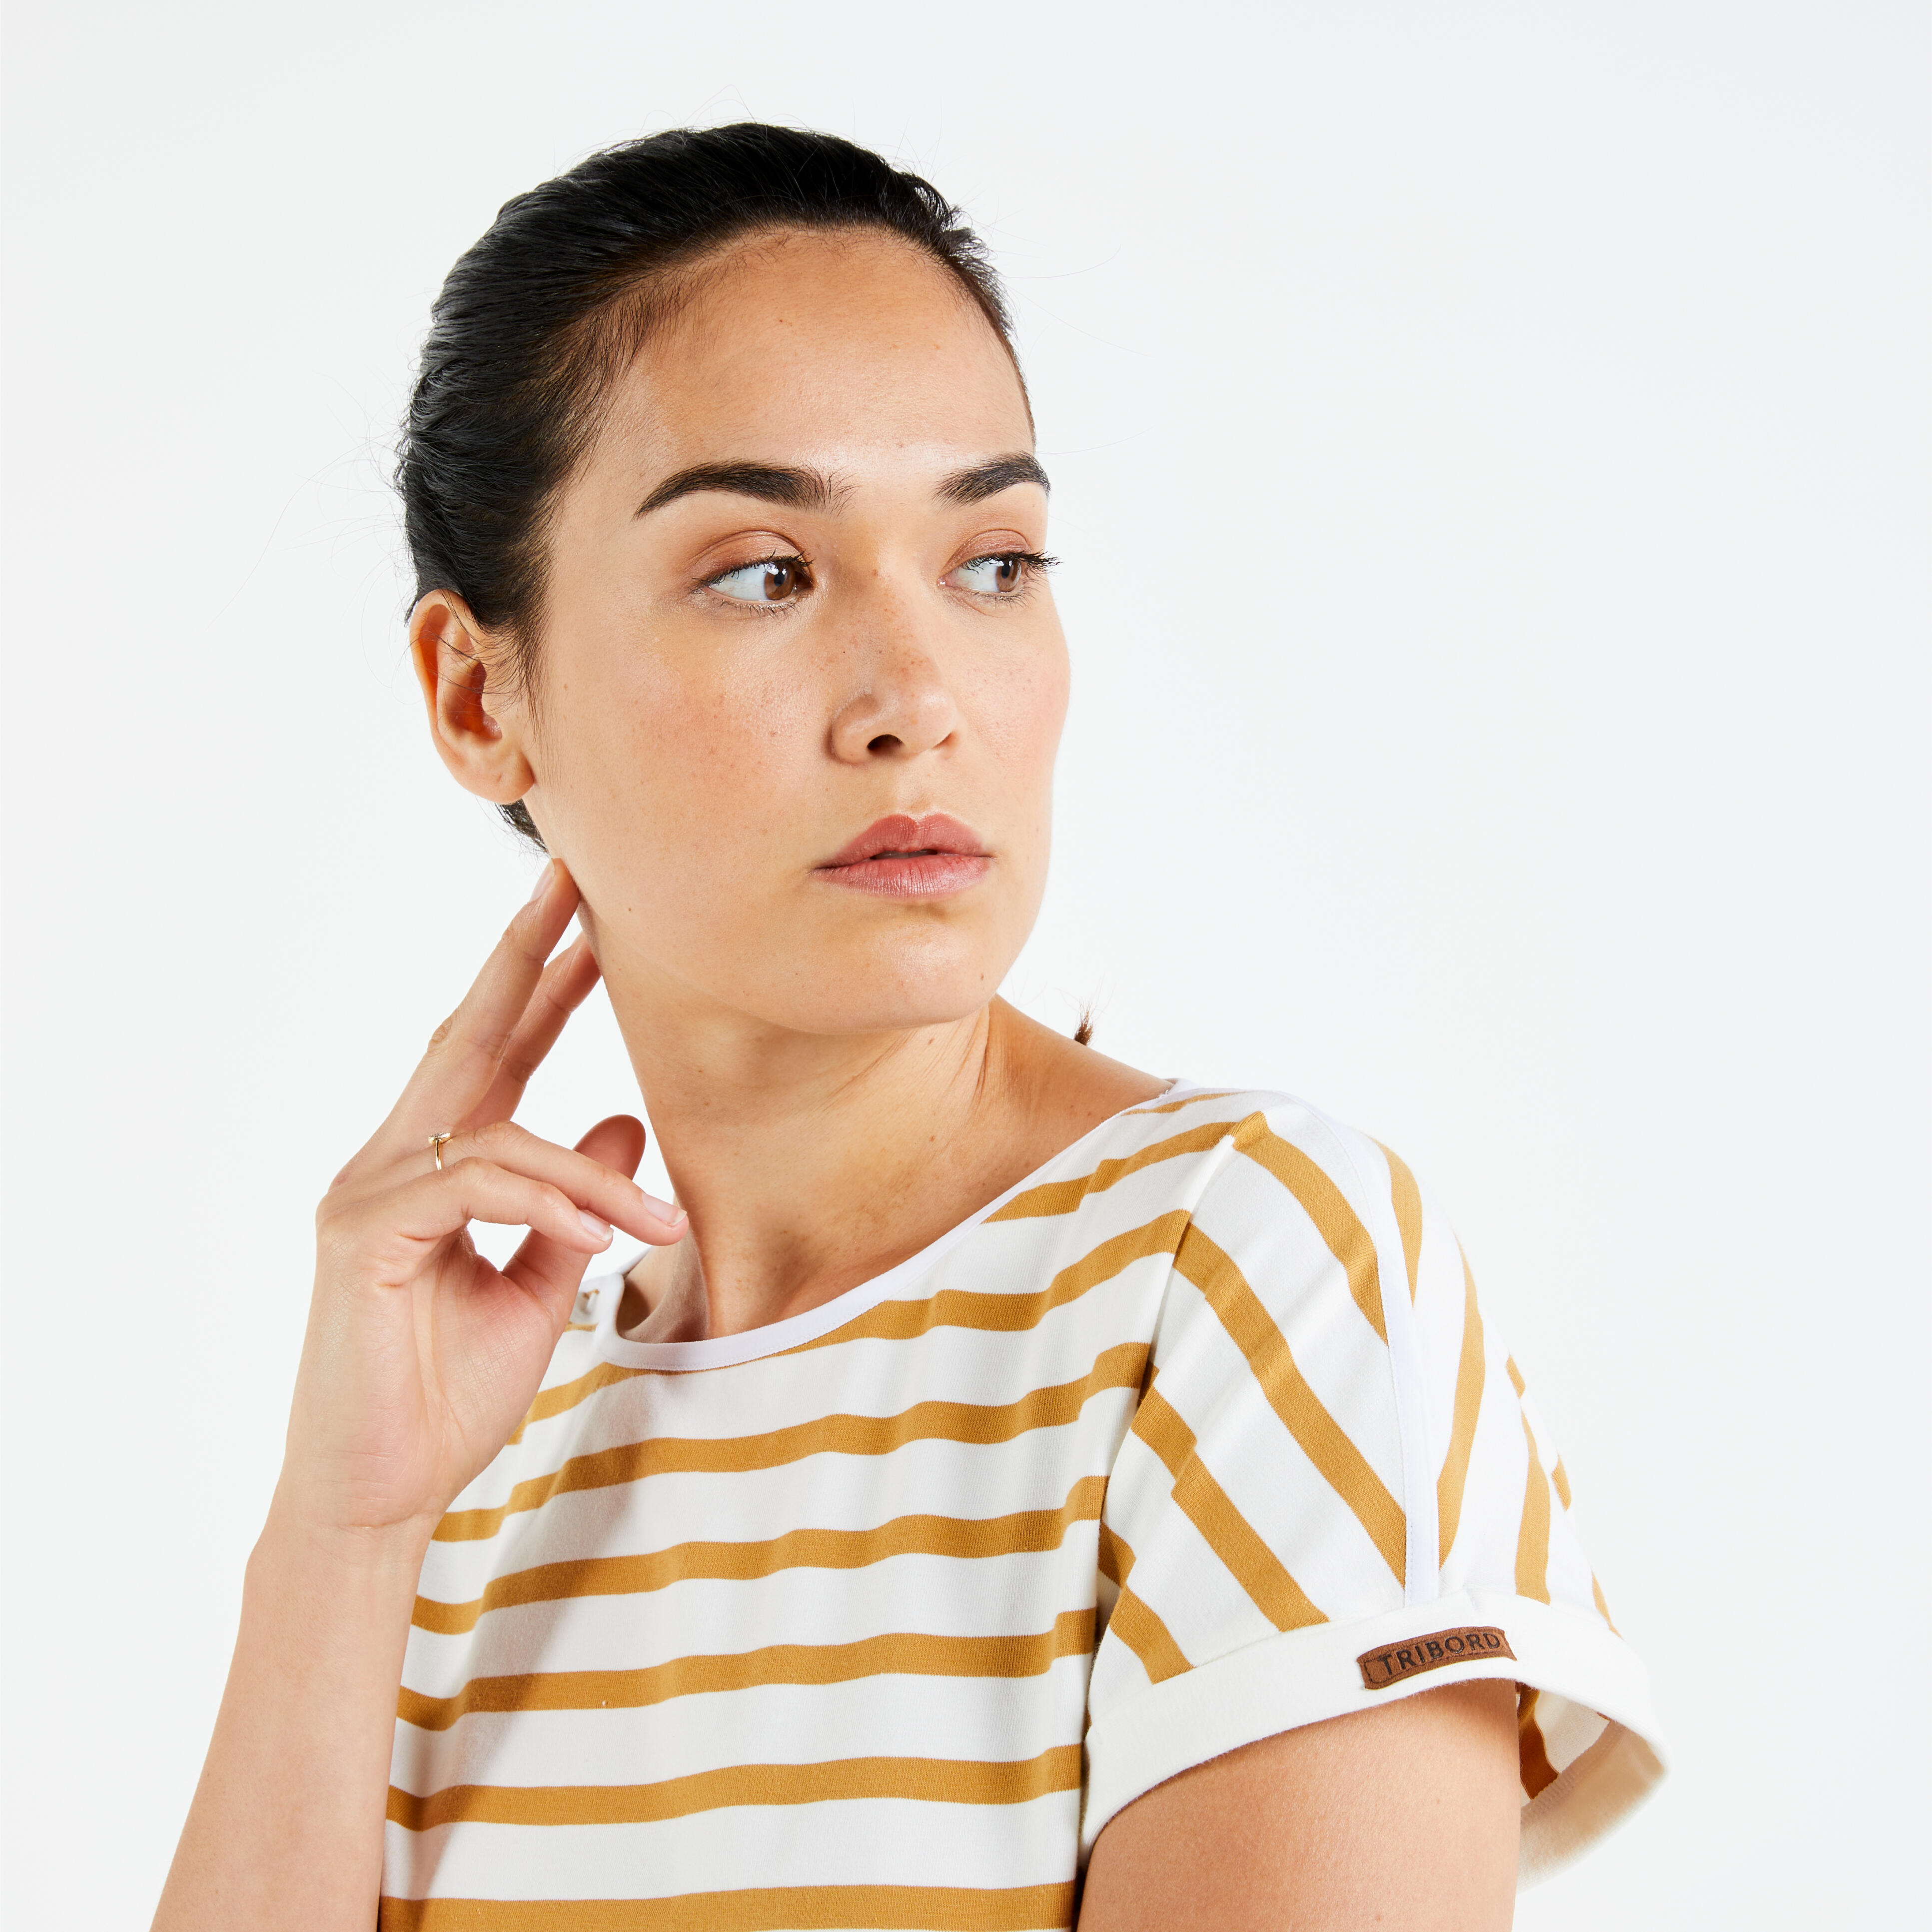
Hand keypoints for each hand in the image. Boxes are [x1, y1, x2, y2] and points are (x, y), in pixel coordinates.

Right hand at [277, 860, 682, 1543]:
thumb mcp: (540, 1285)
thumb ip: (575, 1205)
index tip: (594, 929)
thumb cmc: (446, 1394)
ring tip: (662, 1221)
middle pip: (466, 1037)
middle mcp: (390, 1164)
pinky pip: (478, 1186)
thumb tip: (624, 1123)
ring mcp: (367, 1194)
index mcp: (433, 1171)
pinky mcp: (360, 1237)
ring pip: (499, 1128)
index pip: (493, 1056)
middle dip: (524, 957)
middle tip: (575, 882)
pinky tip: (602, 1234)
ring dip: (593, 1171)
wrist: (379, 1493)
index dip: (541, 987)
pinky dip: (550, 1202)